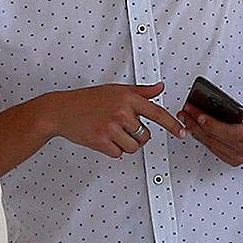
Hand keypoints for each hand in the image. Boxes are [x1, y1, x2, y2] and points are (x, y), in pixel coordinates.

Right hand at [36, 83, 183, 158]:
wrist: (61, 110)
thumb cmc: (86, 100)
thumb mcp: (115, 90)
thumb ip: (140, 91)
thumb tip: (159, 88)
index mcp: (127, 98)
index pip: (157, 113)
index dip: (173, 125)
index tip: (181, 132)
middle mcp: (121, 112)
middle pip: (145, 136)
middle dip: (137, 136)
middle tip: (122, 128)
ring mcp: (111, 127)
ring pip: (133, 147)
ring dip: (126, 144)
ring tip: (112, 133)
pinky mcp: (101, 141)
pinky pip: (118, 153)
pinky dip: (113, 149)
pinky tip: (103, 138)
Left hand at [181, 81, 242, 166]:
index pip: (229, 132)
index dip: (212, 124)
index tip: (199, 114)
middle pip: (215, 138)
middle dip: (197, 124)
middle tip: (187, 111)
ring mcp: (237, 155)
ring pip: (211, 144)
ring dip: (195, 130)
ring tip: (185, 117)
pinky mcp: (231, 159)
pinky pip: (212, 148)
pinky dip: (201, 138)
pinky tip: (193, 128)